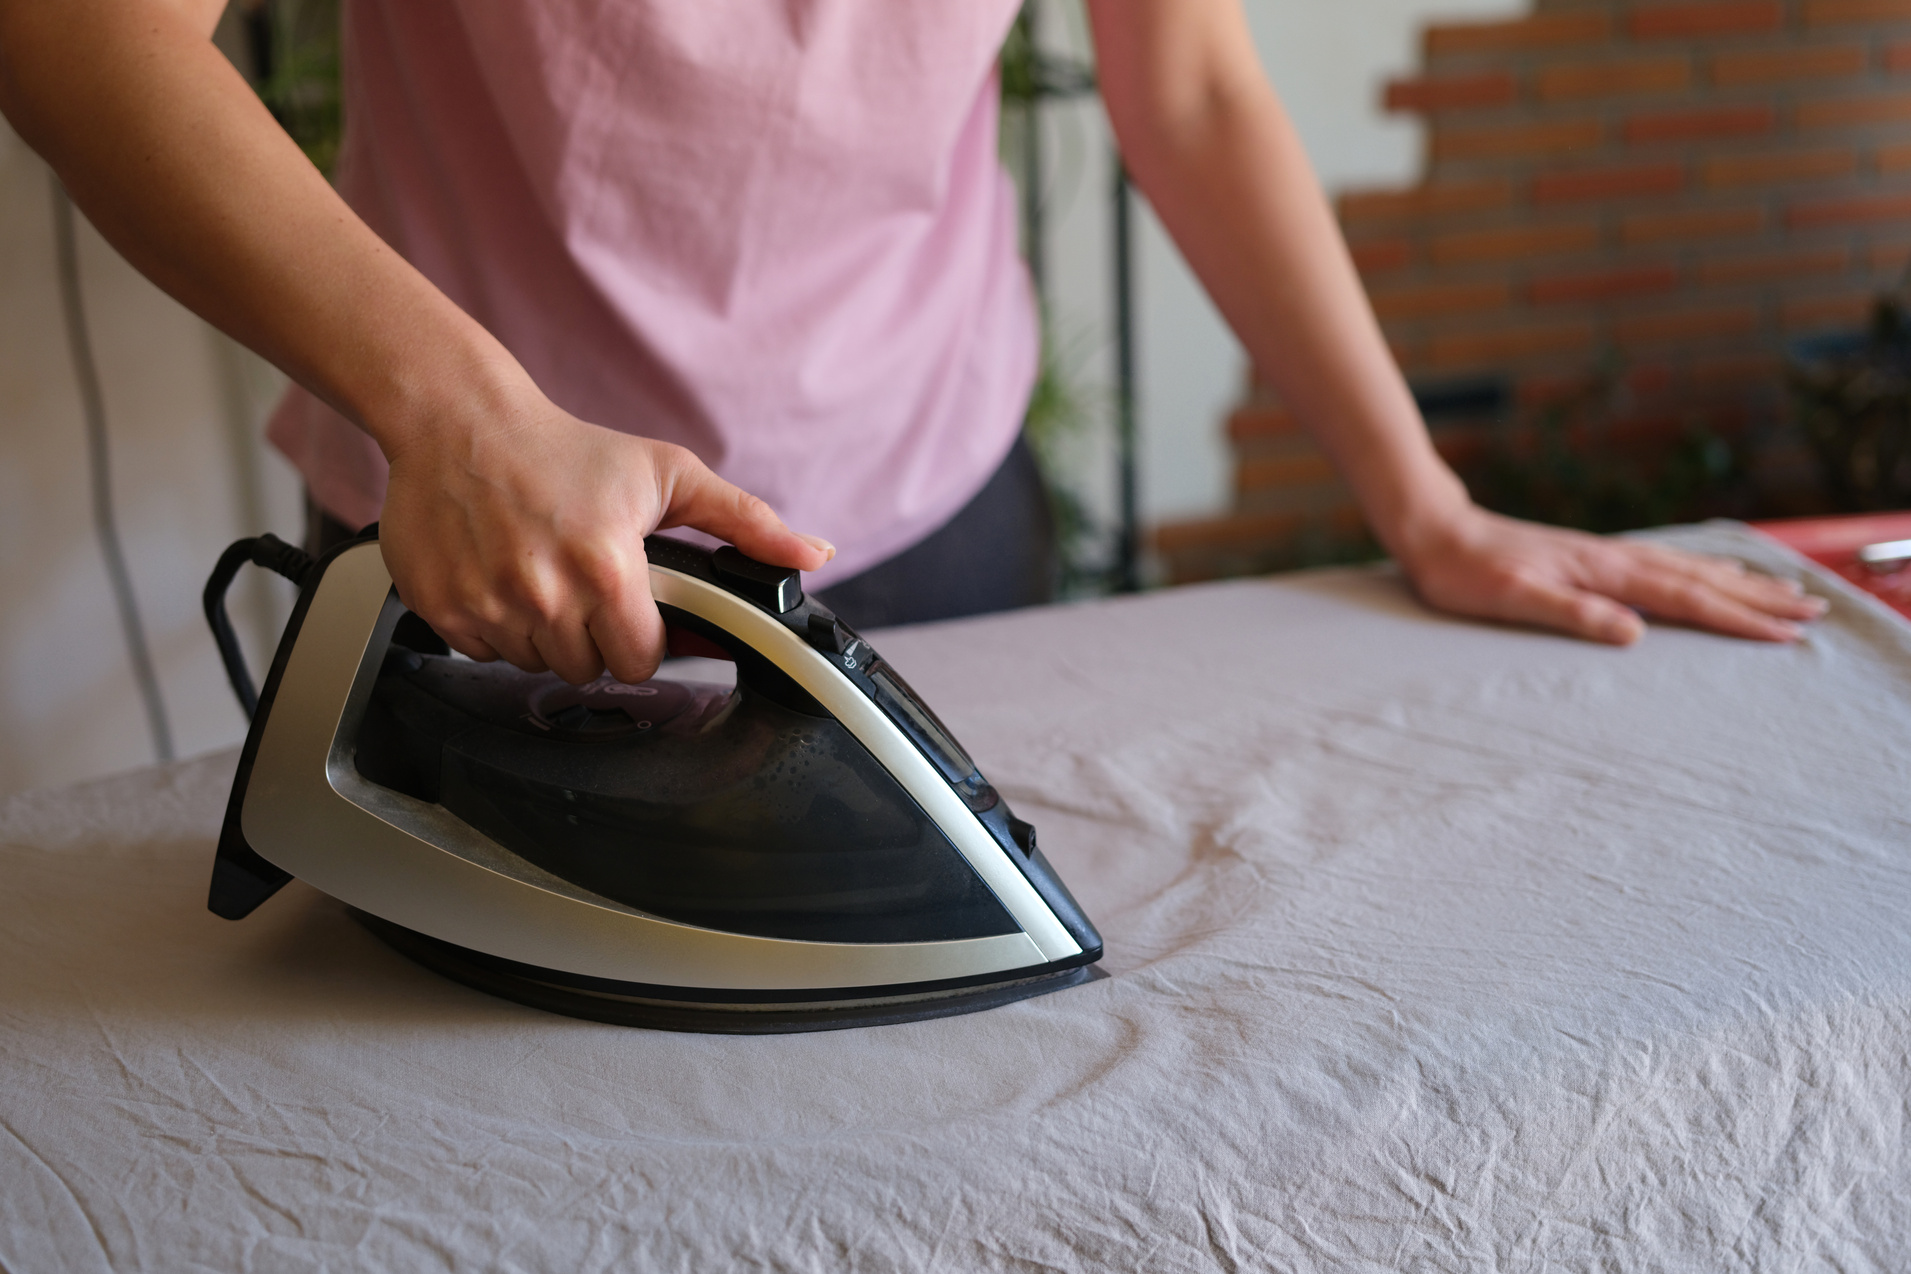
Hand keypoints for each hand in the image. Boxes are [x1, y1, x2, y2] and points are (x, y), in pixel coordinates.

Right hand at [378, 384, 832, 683]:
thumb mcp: (668, 474)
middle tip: (585, 588)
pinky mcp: (443, 609)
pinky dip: (494, 627)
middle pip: (588, 670)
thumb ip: (746, 522)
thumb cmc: (567, 448)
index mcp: (608, 569)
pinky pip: (483, 652)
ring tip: (543, 577)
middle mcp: (546, 595)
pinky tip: (502, 578)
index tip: (632, 609)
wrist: (460, 420)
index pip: (641, 660)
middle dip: (594, 638)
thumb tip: (813, 555)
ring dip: (545, 635)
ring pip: (535, 665)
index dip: (643, 638)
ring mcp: (490, 606)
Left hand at [1396, 504, 1827, 645]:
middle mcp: (1612, 559)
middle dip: (1758, 598)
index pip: (1685, 599)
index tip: (1787, 634)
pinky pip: (1663, 564)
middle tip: (1814, 610)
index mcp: (1602, 572)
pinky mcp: (1589, 558)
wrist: (1435, 530)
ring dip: (1736, 581)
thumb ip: (1571, 614)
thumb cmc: (1465, 572)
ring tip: (1781, 589)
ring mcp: (1603, 555)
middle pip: (1701, 580)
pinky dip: (1698, 570)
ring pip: (1687, 569)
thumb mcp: (1512, 599)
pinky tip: (1706, 573)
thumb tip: (1633, 633)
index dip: (1739, 618)